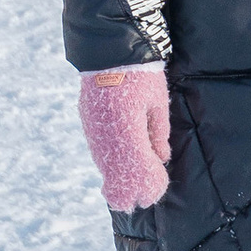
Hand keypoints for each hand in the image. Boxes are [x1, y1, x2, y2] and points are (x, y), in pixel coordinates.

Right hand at [79, 64, 170, 209]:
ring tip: (131, 188)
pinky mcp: (88, 124)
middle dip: (130, 186)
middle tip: (142, 198)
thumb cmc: (141, 74)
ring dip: (118, 177)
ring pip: (105, 164)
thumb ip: (159, 132)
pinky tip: (118, 169)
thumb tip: (162, 158)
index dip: (147, 181)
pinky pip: (99, 152)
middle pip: (117, 171)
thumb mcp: (157, 102)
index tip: (157, 187)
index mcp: (127, 127)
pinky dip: (110, 163)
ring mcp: (94, 130)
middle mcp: (106, 133)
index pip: (137, 165)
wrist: (110, 52)